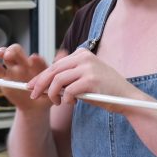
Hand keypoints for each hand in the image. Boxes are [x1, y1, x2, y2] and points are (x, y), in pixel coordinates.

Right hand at [0, 44, 59, 111]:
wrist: (36, 107)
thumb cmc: (47, 94)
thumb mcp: (54, 84)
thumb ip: (57, 69)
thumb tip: (64, 52)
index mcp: (36, 65)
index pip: (34, 58)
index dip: (33, 58)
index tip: (33, 60)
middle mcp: (23, 64)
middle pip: (17, 51)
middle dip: (14, 50)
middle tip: (12, 55)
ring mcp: (13, 70)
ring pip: (6, 57)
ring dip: (3, 52)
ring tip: (1, 54)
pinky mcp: (4, 78)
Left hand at [27, 48, 146, 110]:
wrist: (126, 98)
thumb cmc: (103, 91)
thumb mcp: (83, 80)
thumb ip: (66, 79)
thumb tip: (42, 86)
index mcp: (82, 53)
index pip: (55, 65)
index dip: (41, 76)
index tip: (30, 86)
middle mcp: (84, 57)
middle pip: (53, 70)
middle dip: (40, 84)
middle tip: (33, 95)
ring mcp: (88, 67)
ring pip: (57, 80)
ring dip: (52, 94)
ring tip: (55, 103)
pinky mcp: (91, 80)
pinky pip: (68, 90)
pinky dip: (65, 99)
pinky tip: (69, 103)